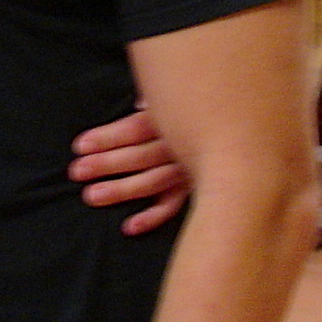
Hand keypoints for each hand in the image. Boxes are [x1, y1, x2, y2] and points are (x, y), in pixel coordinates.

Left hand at [68, 104, 189, 235]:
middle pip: (139, 155)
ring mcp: (190, 170)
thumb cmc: (201, 106)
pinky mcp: (196, 189)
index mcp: (175, 119)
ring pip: (152, 182)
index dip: (107, 137)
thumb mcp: (181, 94)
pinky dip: (153, 218)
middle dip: (106, 163)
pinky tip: (129, 227)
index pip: (135, 129)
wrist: (245, 130)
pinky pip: (174, 206)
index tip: (79, 146)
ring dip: (121, 190)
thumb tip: (140, 103)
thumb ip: (157, 101)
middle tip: (77, 172)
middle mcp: (183, 146)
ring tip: (92, 196)